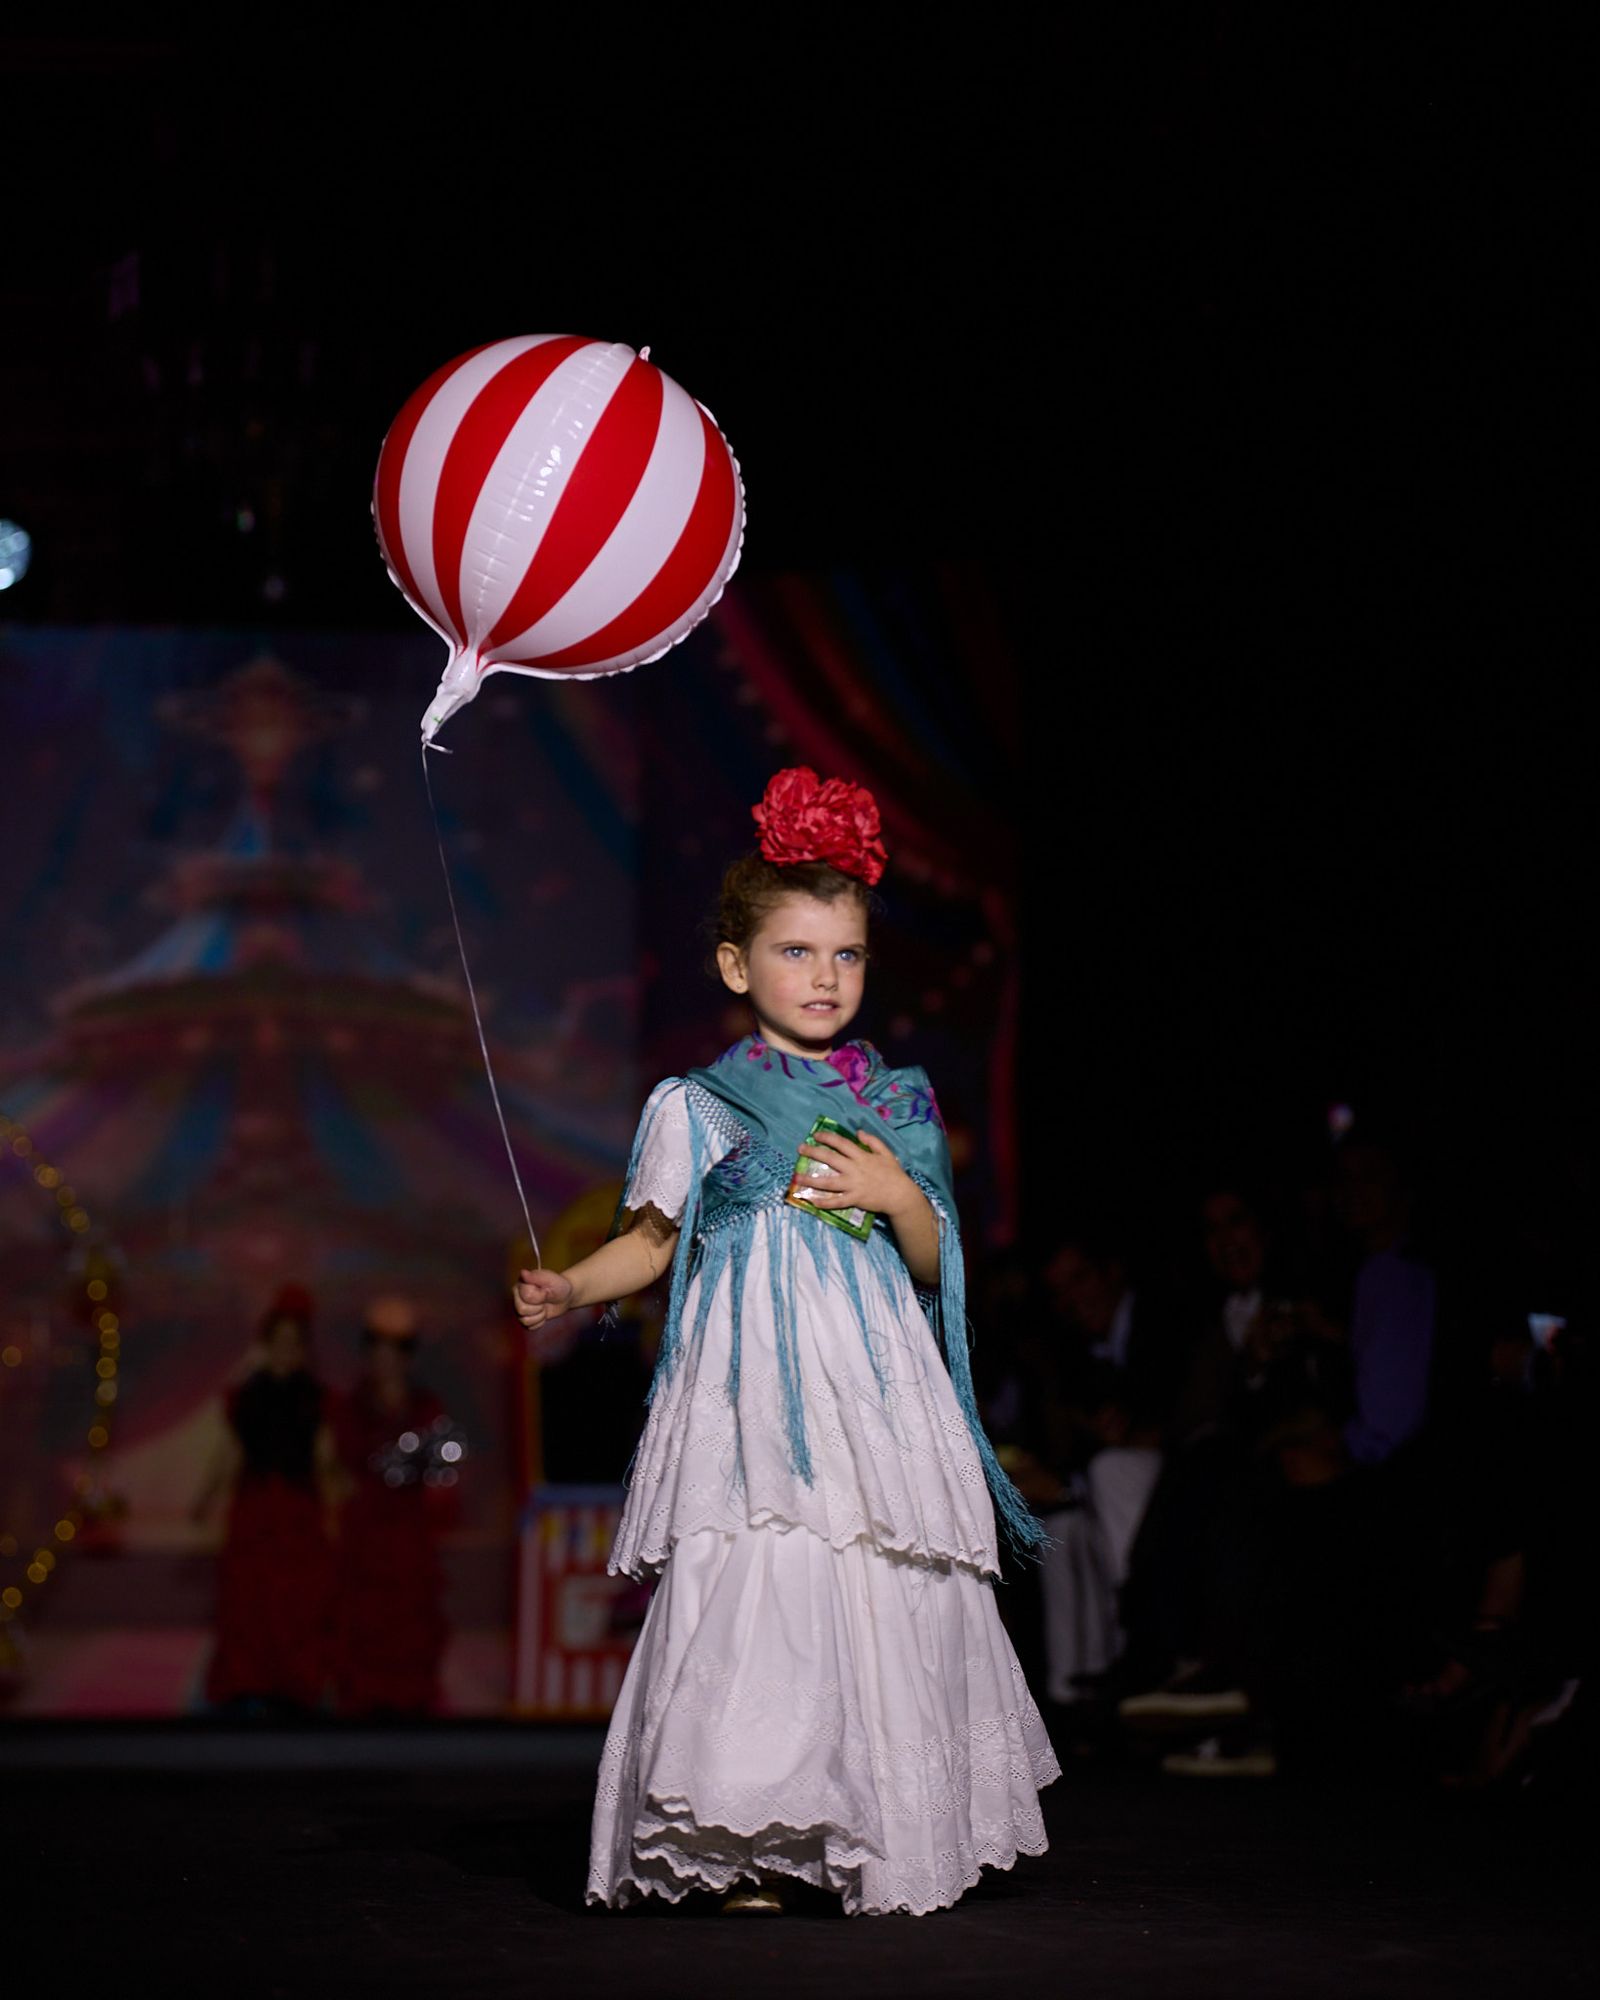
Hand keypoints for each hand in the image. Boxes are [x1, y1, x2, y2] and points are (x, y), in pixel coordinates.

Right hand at [512, 1267, 574, 1332]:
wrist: (565, 1297)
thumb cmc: (558, 1286)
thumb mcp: (550, 1279)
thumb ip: (536, 1276)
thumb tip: (523, 1273)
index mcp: (520, 1284)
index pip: (526, 1296)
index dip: (540, 1296)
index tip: (546, 1291)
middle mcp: (516, 1297)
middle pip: (522, 1309)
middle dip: (538, 1307)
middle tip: (545, 1300)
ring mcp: (519, 1309)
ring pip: (525, 1320)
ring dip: (540, 1315)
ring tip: (544, 1307)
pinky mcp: (525, 1319)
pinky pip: (529, 1327)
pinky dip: (540, 1322)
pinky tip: (543, 1314)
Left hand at [795, 1127, 917, 1219]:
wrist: (900, 1195)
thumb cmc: (894, 1174)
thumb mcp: (886, 1153)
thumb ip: (873, 1141)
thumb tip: (858, 1132)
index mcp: (862, 1157)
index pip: (841, 1144)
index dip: (828, 1138)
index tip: (816, 1135)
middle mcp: (854, 1169)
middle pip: (830, 1159)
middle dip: (813, 1153)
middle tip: (800, 1149)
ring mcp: (853, 1185)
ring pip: (828, 1182)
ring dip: (811, 1180)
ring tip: (797, 1178)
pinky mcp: (854, 1199)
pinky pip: (836, 1201)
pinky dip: (824, 1202)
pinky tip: (812, 1201)